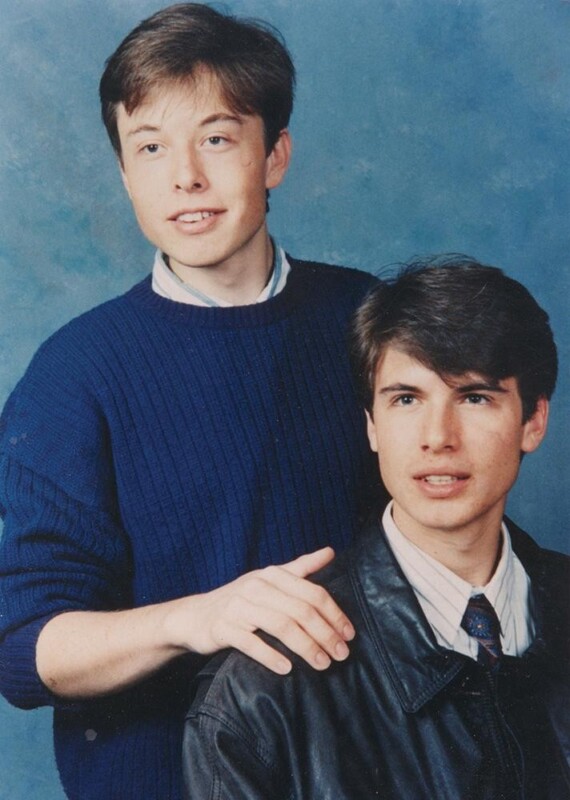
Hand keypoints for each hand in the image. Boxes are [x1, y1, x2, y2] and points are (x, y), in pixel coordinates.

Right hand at [173, 547, 354, 673]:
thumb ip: (300, 567)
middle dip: (325, 634)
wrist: (194, 616)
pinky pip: (251, 643)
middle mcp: (256, 587)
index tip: (350, 634)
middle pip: (301, 610)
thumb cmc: (240, 600)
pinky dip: (271, 656)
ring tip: (322, 663)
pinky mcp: (223, 628)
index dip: (334, 614)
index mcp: (272, 575)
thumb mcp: (268, 579)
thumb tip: (330, 552)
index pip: (312, 593)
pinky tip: (288, 669)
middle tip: (341, 655)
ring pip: (281, 626)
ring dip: (306, 647)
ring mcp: (239, 607)